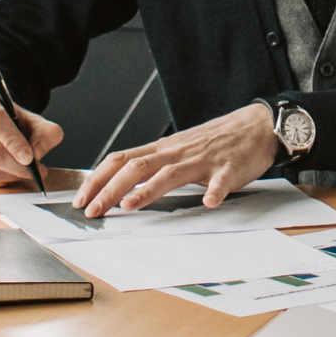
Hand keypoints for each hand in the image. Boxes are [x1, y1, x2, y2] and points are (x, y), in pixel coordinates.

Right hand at [0, 89, 64, 186]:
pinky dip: (0, 181)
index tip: (30, 157)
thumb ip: (45, 132)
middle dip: (16, 166)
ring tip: (25, 172)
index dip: (13, 141)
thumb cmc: (10, 123)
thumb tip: (38, 153)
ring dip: (11, 175)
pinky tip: (8, 173)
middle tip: (35, 172)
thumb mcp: (32, 120)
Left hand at [75, 102, 278, 215]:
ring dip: (147, 190)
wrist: (254, 125)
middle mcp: (176, 152)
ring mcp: (202, 160)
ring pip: (170, 173)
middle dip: (110, 189)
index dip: (97, 178)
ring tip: (129, 205)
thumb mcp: (177, 149)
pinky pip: (221, 181)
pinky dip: (214, 192)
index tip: (80, 199)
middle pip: (136, 167)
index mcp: (162, 150)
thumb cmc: (214, 142)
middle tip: (93, 211)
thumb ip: (153, 165)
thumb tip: (122, 185)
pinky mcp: (228, 168)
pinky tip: (209, 202)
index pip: (120, 160)